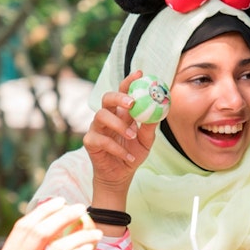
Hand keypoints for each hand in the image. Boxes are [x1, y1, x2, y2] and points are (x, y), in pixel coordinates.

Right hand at [83, 71, 157, 195]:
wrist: (120, 176)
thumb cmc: (133, 154)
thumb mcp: (146, 142)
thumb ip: (149, 128)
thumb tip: (158, 112)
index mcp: (121, 113)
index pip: (123, 92)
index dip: (129, 81)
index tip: (140, 73)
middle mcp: (107, 117)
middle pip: (106, 98)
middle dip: (119, 97)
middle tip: (132, 103)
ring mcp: (97, 128)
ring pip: (101, 116)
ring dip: (118, 125)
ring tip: (132, 136)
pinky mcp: (90, 142)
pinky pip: (101, 140)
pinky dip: (117, 149)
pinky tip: (129, 157)